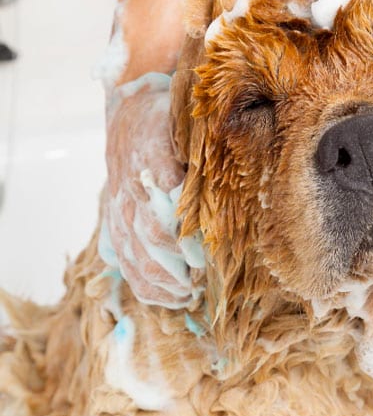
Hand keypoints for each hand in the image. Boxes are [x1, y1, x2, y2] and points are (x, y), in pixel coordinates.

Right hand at [103, 73, 201, 307]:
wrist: (131, 116)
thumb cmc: (172, 122)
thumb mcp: (188, 126)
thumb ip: (201, 152)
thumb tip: (213, 180)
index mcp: (151, 159)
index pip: (164, 207)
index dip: (185, 238)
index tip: (206, 255)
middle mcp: (130, 190)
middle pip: (153, 238)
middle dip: (181, 265)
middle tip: (205, 278)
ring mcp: (120, 212)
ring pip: (138, 259)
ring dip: (167, 282)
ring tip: (191, 293)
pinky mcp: (116, 227)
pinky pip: (128, 266)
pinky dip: (150, 289)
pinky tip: (174, 298)